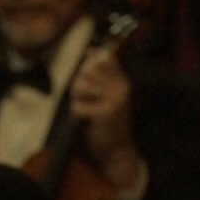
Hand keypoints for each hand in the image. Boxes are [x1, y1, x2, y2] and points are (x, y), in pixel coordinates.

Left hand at [70, 48, 142, 190]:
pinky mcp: (104, 113)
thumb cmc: (107, 121)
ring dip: (78, 99)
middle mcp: (121, 87)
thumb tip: (91, 50)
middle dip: (80, 85)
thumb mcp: (105, 93)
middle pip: (87, 71)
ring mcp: (114, 100)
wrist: (116, 150)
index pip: (103, 58)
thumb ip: (98, 72)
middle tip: (88, 101)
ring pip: (80, 86)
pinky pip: (77, 106)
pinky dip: (77, 115)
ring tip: (88, 110)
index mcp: (122, 81)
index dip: (90, 66)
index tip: (92, 82)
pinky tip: (88, 122)